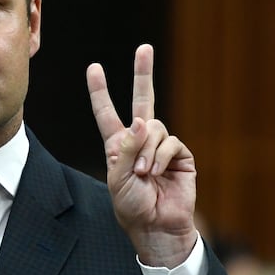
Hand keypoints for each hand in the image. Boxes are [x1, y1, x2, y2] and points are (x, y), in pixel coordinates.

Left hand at [86, 43, 197, 266]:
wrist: (157, 226)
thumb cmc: (132, 207)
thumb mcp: (119, 178)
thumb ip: (127, 148)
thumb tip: (142, 121)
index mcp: (119, 146)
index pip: (107, 113)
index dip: (100, 92)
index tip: (93, 68)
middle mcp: (141, 141)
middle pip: (143, 100)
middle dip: (143, 74)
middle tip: (144, 48)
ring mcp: (162, 147)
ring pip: (155, 128)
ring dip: (147, 150)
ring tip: (144, 173)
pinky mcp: (180, 155)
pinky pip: (170, 142)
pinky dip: (161, 156)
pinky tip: (157, 173)